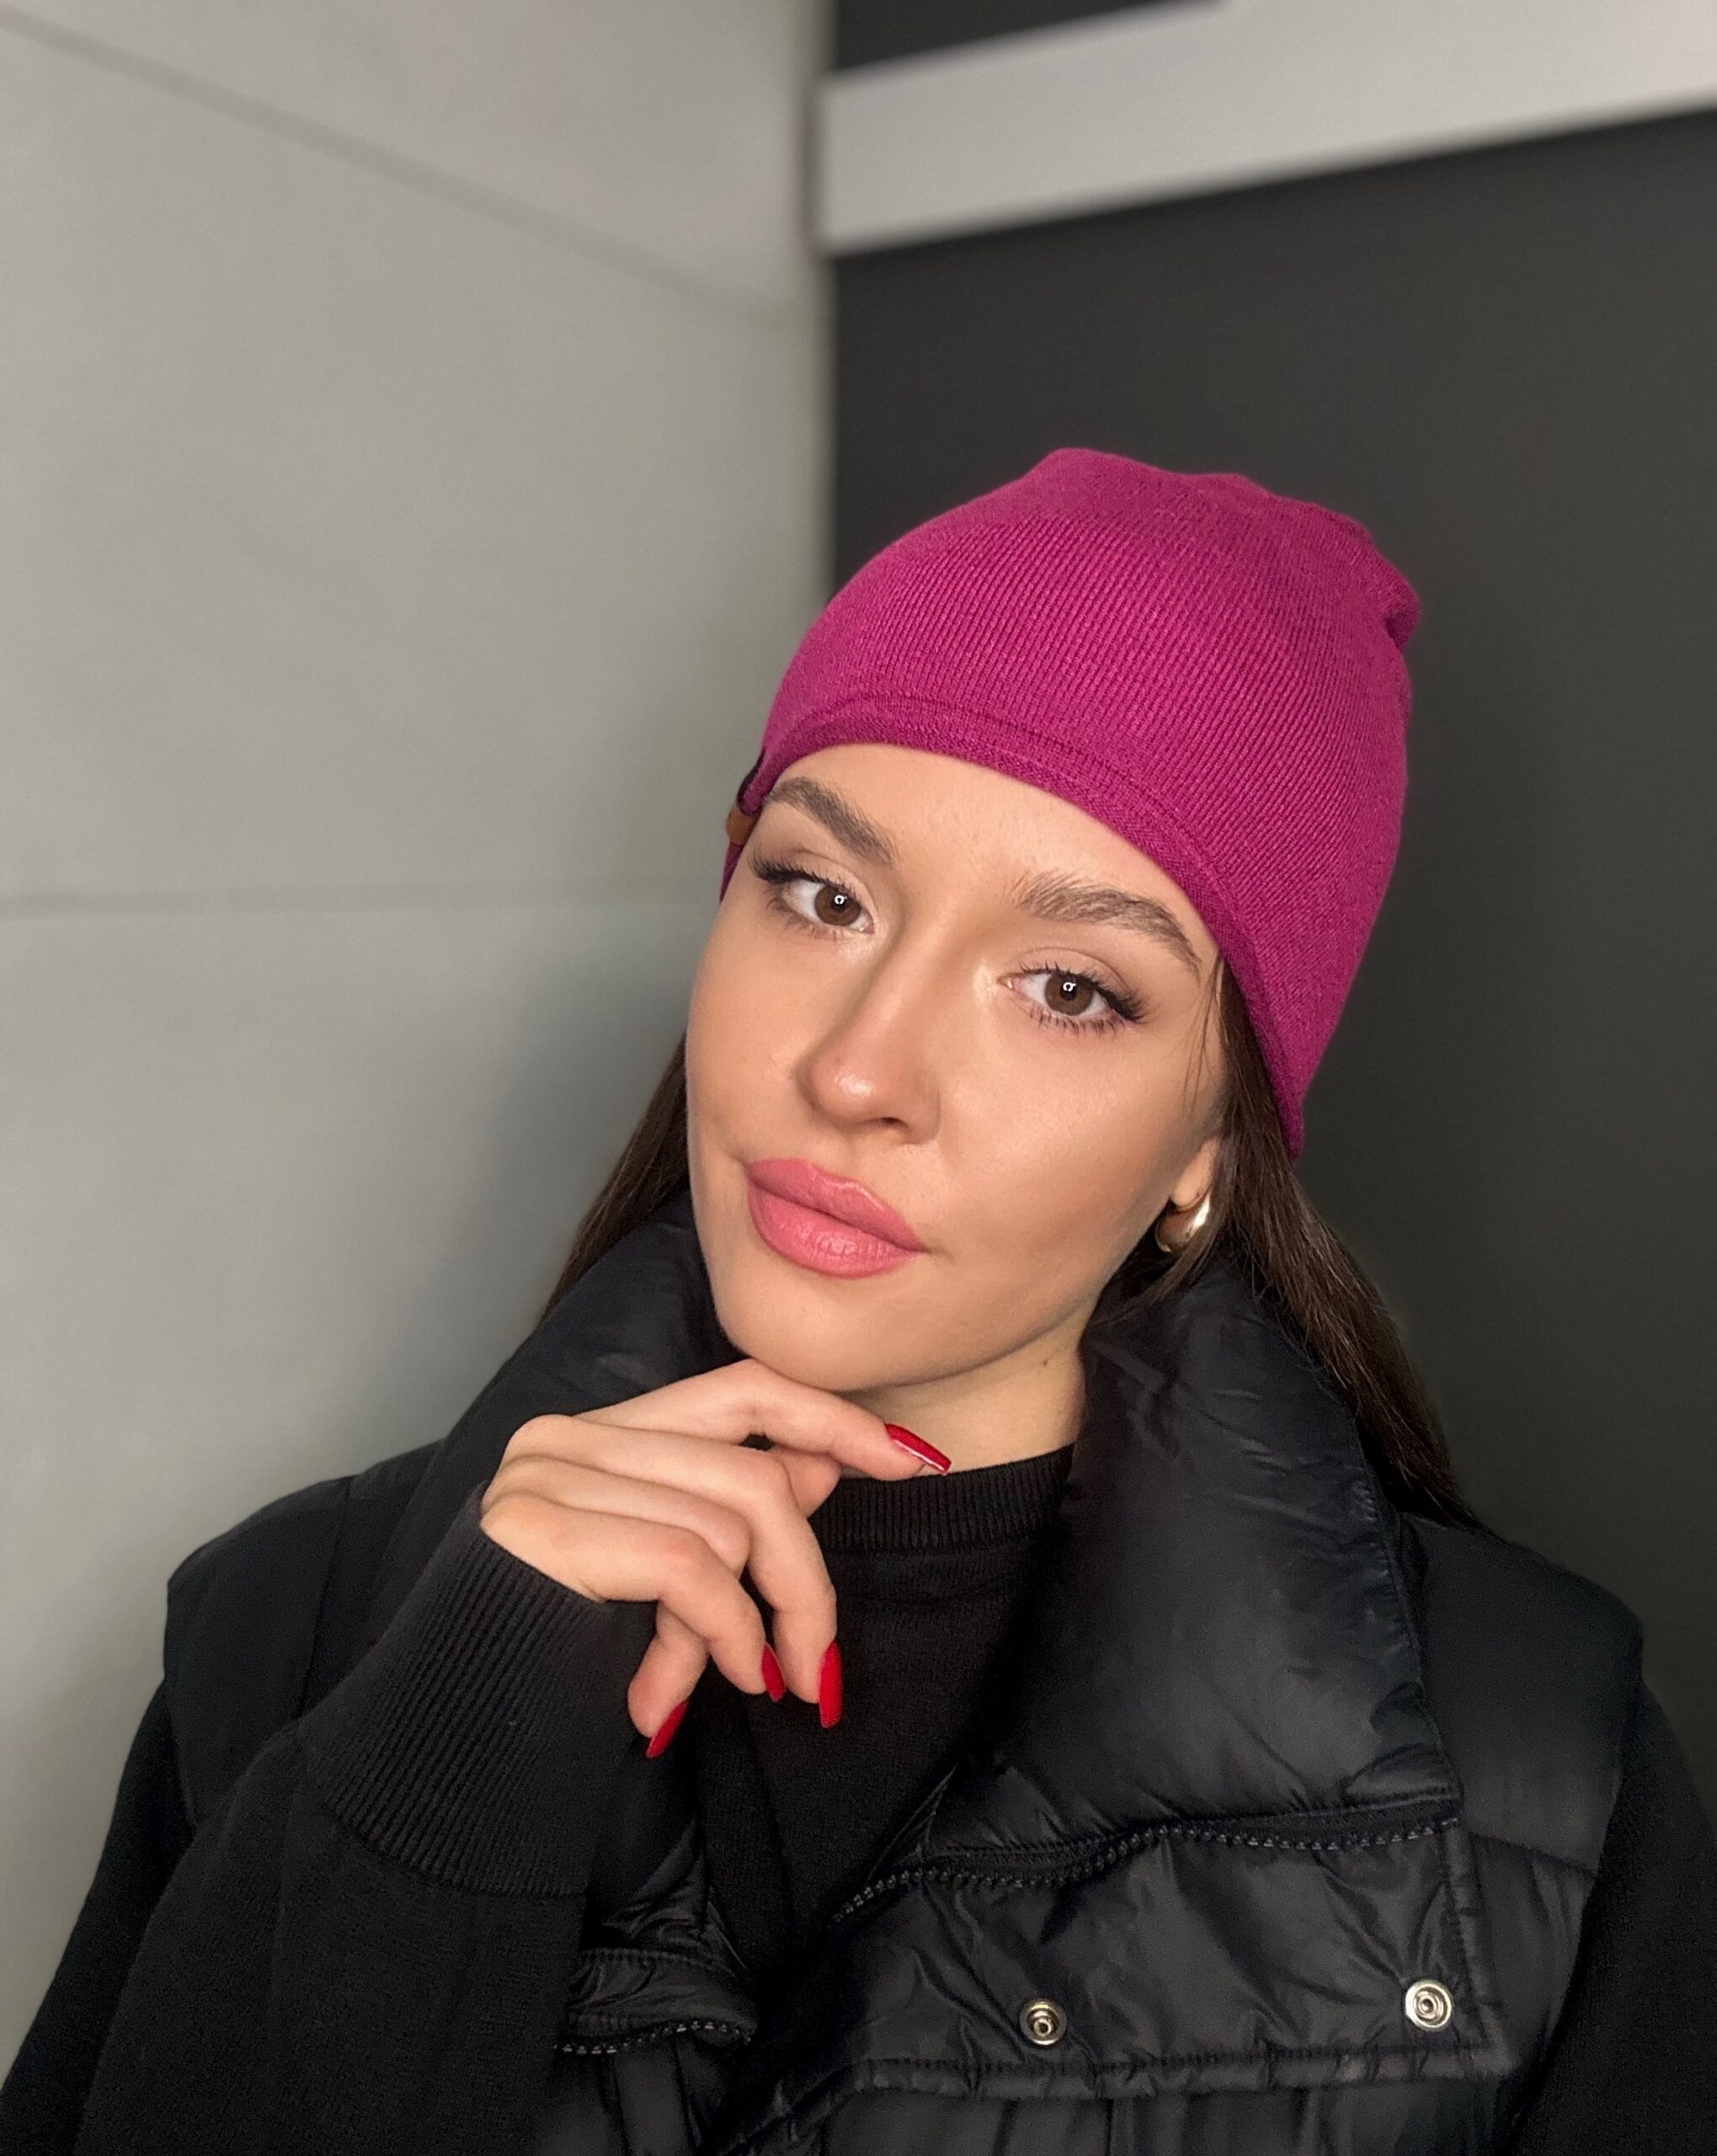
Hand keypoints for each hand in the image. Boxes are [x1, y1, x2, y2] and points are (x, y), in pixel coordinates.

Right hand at [477, 1360, 940, 1745]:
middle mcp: (568, 1438)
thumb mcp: (665, 1585)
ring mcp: (549, 1475)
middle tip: (817, 1666)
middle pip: (752, 1469)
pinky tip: (714, 1686)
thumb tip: (827, 1463)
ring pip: (733, 1521)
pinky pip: (692, 1567)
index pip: (741, 1386)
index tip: (907, 1461)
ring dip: (762, 1622)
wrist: (449, 1742)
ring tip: (746, 1685)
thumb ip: (731, 1519)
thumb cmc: (556, 1666)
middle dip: (806, 1576)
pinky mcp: (544, 1529)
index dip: (830, 1418)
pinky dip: (726, 1633)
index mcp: (598, 1435)